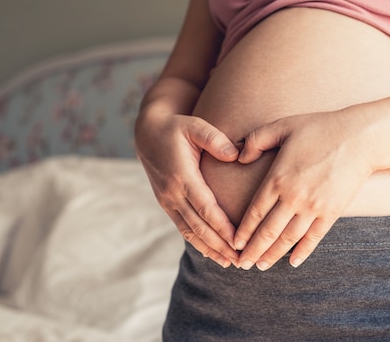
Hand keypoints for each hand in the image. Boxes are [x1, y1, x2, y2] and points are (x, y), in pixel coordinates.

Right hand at [135, 111, 240, 267]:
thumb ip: (215, 139)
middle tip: (241, 259)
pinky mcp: (166, 204)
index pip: (205, 207)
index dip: (222, 227)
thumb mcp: (195, 126)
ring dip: (210, 249)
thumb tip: (236, 155)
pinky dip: (197, 242)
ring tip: (230, 262)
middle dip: (220, 245)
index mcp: (182, 176)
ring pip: (190, 231)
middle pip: (199, 226)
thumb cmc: (176, 128)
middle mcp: (173, 193)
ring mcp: (167, 201)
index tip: (239, 241)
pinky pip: (183, 228)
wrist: (147, 134)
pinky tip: (212, 252)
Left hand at [234, 110, 372, 269]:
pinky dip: (303, 252)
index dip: (243, 232)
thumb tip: (238, 157)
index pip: (254, 212)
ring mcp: (313, 207)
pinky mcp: (332, 212)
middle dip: (253, 251)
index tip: (234, 244)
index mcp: (277, 178)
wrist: (361, 137)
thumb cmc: (319, 127)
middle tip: (242, 265)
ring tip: (262, 266)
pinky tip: (293, 262)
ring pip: (288, 239)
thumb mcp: (282, 126)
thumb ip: (255, 140)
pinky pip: (314, 238)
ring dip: (273, 255)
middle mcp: (293, 197)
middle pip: (268, 232)